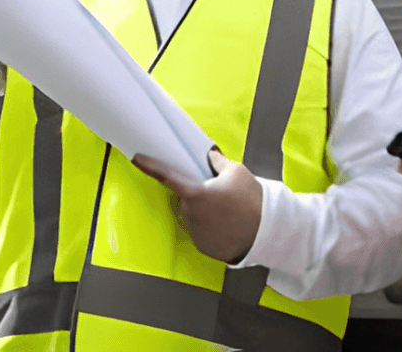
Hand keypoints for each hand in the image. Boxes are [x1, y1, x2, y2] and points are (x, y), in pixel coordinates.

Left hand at [132, 148, 262, 262]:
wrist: (265, 231)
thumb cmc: (250, 200)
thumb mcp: (236, 172)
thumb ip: (218, 162)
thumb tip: (210, 156)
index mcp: (195, 192)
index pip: (166, 176)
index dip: (149, 166)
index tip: (136, 158)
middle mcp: (190, 213)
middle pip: (186, 197)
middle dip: (197, 194)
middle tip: (219, 194)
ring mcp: (195, 231)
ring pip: (192, 214)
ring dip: (203, 211)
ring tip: (226, 211)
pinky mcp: (202, 245)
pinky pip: (200, 230)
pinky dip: (208, 227)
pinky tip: (225, 225)